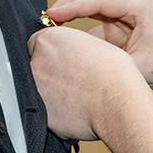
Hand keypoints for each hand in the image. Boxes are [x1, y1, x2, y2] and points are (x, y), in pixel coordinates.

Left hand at [28, 26, 151, 140]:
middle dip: (48, 70)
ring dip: (50, 90)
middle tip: (72, 78)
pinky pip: (45, 109)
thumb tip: (66, 53)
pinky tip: (75, 108)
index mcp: (47, 39)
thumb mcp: (92, 44)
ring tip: (76, 94)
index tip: (64, 59)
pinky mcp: (41, 113)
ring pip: (38, 88)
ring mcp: (36, 89)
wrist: (118, 102)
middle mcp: (36, 63)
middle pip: (34, 64)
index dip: (52, 51)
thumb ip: (70, 47)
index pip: (38, 43)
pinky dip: (56, 110)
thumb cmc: (113, 73)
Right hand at [45, 0, 152, 92]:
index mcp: (141, 4)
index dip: (71, 6)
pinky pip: (97, 13)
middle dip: (68, 2)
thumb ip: (107, 61)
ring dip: (73, 8)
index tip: (49, 15)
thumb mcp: (139, 68)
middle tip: (44, 18)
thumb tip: (75, 56)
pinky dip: (81, 19)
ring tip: (50, 24)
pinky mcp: (124, 18)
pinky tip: (65, 33)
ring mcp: (129, 7)